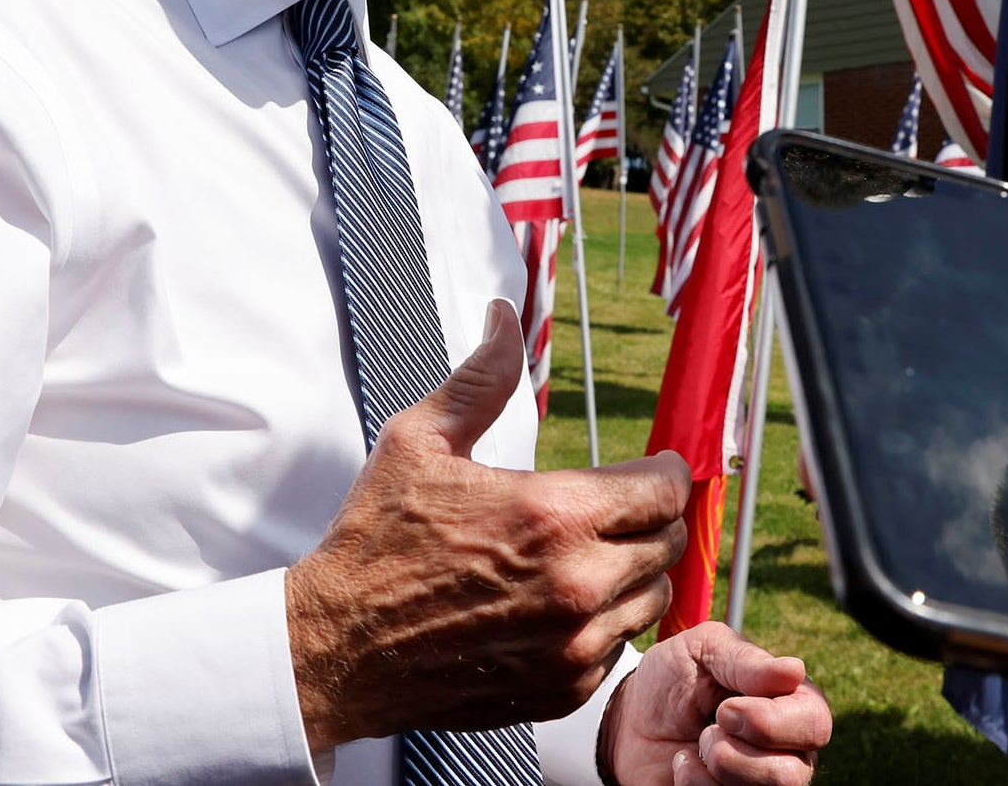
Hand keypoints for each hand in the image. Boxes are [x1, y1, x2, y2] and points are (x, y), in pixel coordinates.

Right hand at [286, 300, 689, 747]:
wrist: (339, 648)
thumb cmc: (375, 543)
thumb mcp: (420, 440)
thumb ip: (482, 378)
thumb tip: (505, 318)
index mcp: (553, 514)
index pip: (664, 490)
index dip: (664, 472)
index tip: (651, 469)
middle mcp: (576, 584)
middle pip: (668, 543)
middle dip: (650, 519)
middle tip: (616, 508)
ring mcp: (573, 646)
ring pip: (652, 600)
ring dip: (633, 573)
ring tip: (586, 555)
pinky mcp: (562, 689)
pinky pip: (618, 649)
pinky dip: (603, 625)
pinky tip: (559, 605)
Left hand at [601, 622, 828, 785]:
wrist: (630, 721)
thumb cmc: (673, 679)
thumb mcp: (702, 650)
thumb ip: (746, 660)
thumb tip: (795, 670)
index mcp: (791, 704)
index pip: (815, 723)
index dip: (769, 720)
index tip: (724, 707)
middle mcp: (788, 751)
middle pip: (794, 774)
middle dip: (738, 753)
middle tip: (709, 730)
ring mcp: (762, 783)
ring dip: (717, 768)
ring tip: (696, 747)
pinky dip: (696, 785)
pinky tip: (684, 768)